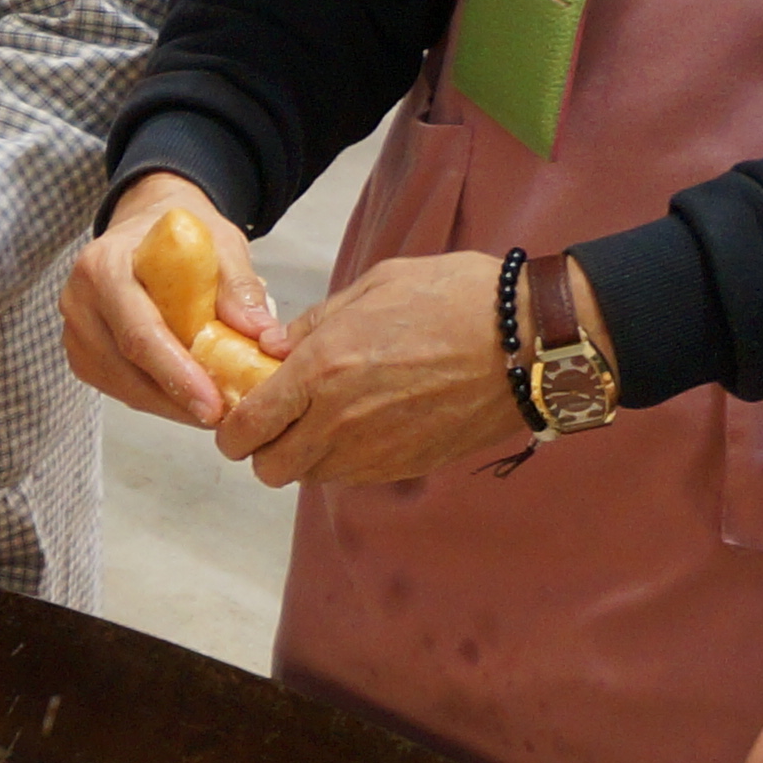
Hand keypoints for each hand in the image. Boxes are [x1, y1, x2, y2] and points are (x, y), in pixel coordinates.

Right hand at [60, 175, 274, 427]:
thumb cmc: (181, 235)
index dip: (176, 373)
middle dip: (177, 400)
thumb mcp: (219, 243)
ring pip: (121, 386)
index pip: (139, 333)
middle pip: (126, 368)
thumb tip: (263, 335)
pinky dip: (155, 398)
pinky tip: (186, 398)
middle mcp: (78, 301)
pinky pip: (118, 387)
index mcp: (104, 266)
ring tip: (213, 409)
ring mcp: (75, 331)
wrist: (144, 225)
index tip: (213, 404)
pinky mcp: (81, 353)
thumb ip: (238, 286)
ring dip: (168, 405)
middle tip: (224, 417)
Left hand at [218, 249, 523, 487]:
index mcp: (321, 370)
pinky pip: (353, 477)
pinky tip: (363, 427)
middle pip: (269, 468)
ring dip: (304, 457)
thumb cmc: (456, 297)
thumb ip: (313, 323)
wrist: (532, 340)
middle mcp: (339, 421)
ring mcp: (375, 451)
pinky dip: (344, 461)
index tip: (237, 416)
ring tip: (324, 420)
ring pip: (310, 477)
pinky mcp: (407, 466)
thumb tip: (270, 347)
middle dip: (262, 450)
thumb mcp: (375, 285)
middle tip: (276, 422)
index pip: (245, 427)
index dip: (230, 429)